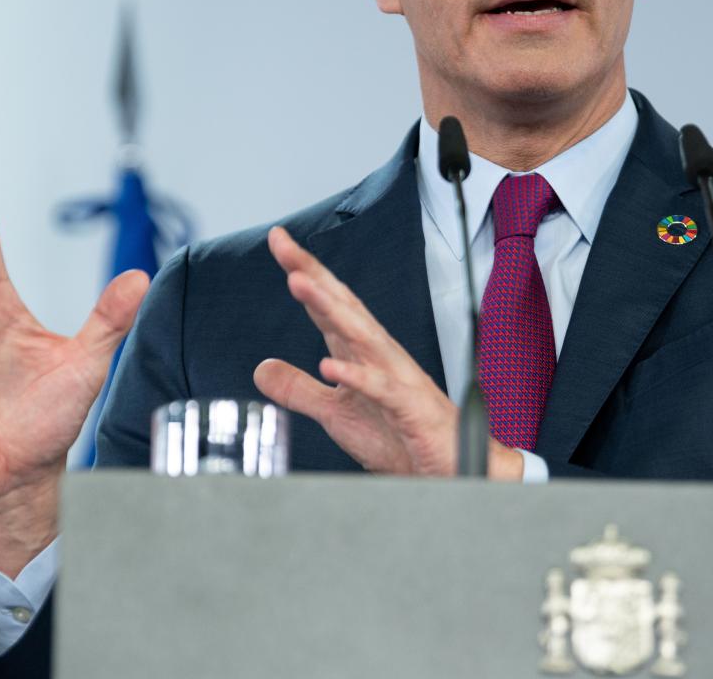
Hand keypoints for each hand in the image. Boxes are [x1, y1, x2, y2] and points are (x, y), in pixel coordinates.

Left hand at [252, 227, 521, 479]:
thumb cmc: (402, 439)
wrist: (450, 471)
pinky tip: (330, 366)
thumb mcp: (335, 414)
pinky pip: (382, 389)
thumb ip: (300, 390)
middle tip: (284, 245)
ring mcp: (398, 379)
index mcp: (363, 353)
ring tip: (299, 284)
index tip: (279, 241)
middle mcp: (381, 356)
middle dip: (314, 274)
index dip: (304, 273)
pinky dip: (358, 377)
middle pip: (344, 306)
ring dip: (330, 308)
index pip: (329, 305)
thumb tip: (262, 368)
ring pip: (362, 336)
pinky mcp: (411, 409)